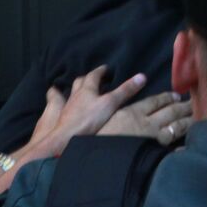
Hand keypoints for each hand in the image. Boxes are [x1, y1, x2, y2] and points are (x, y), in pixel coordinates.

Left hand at [25, 67, 146, 159]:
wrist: (66, 137)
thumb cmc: (89, 119)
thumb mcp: (110, 103)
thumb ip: (125, 91)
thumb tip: (142, 76)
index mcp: (87, 89)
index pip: (93, 75)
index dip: (100, 71)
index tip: (105, 68)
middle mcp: (75, 95)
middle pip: (79, 82)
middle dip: (86, 78)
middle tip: (92, 78)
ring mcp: (68, 107)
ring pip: (70, 94)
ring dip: (75, 90)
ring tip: (80, 92)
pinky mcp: (64, 119)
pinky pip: (66, 108)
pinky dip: (69, 105)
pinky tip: (71, 109)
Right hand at [97, 90, 191, 144]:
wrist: (99, 160)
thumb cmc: (96, 138)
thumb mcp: (104, 119)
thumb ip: (119, 112)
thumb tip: (131, 108)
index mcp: (133, 112)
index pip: (155, 101)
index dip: (167, 97)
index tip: (177, 95)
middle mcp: (147, 123)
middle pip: (171, 111)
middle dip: (184, 106)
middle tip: (194, 103)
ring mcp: (154, 138)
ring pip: (176, 126)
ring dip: (188, 121)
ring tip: (195, 117)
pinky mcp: (156, 153)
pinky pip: (173, 148)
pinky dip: (182, 147)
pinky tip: (189, 146)